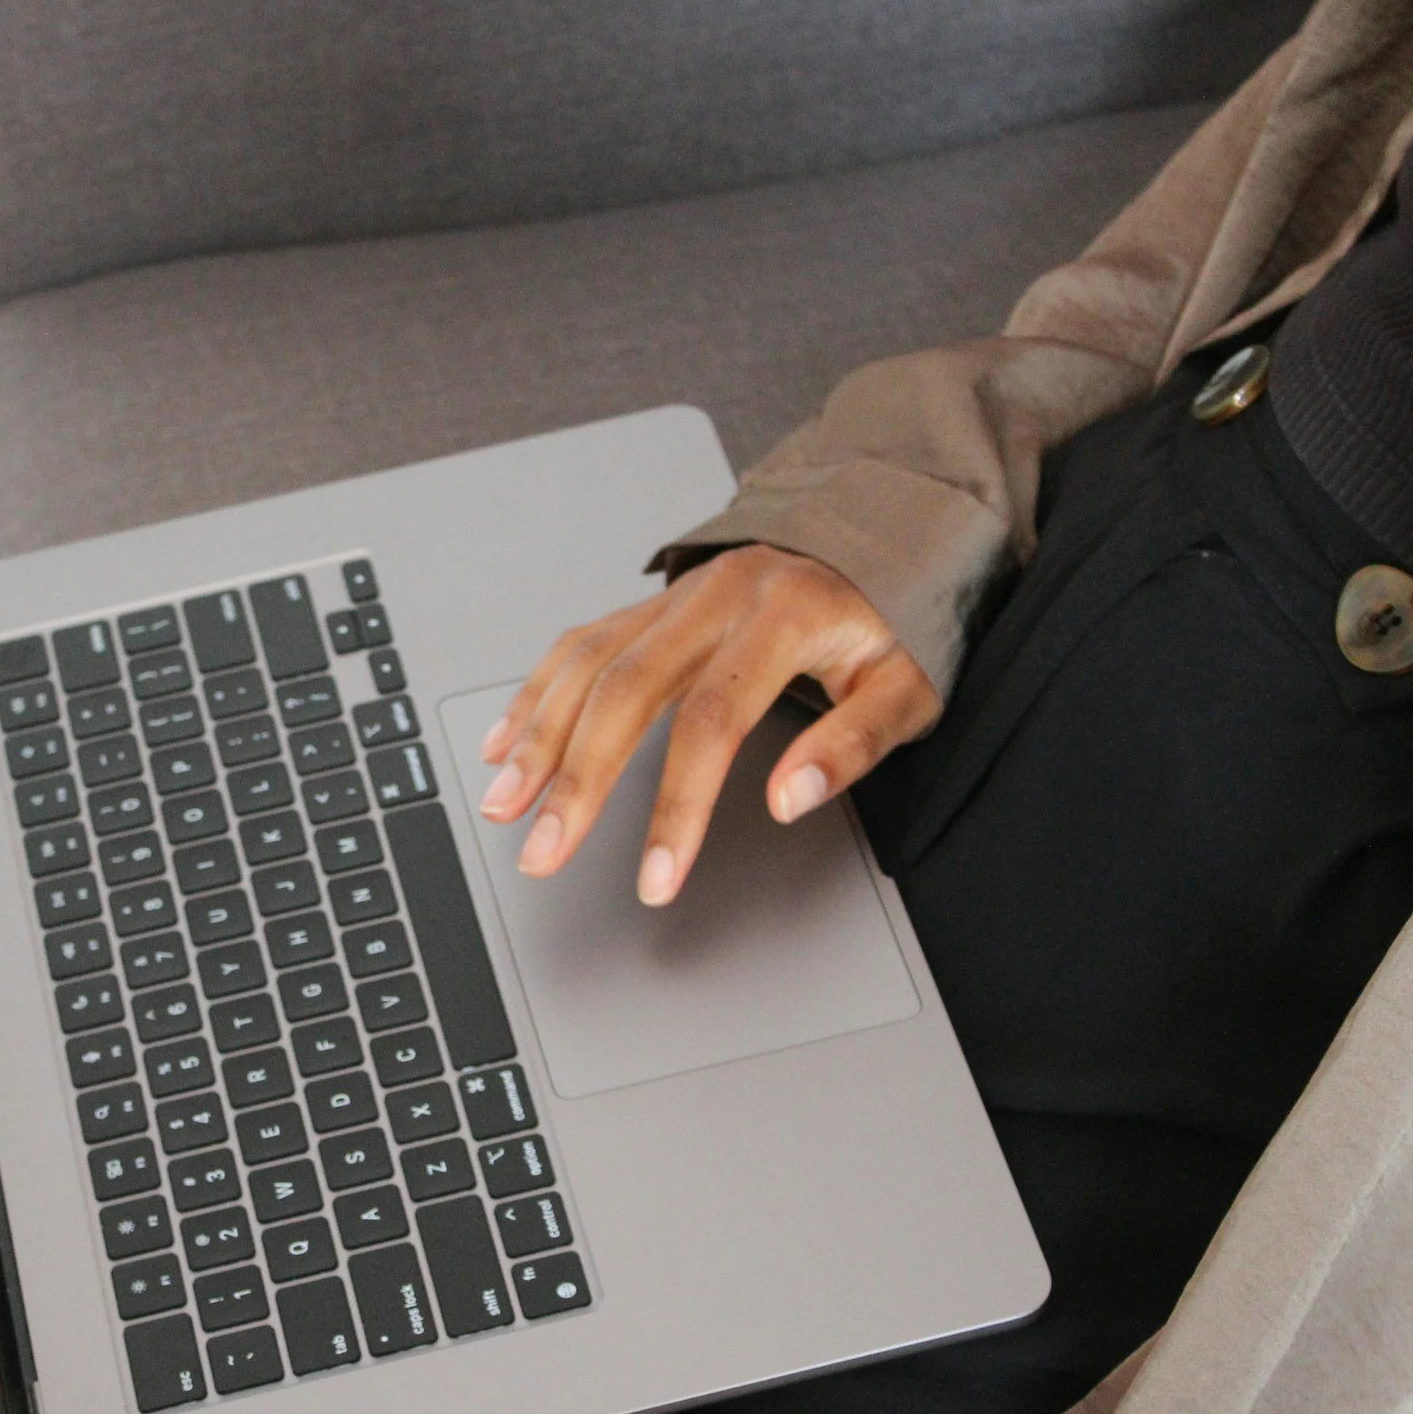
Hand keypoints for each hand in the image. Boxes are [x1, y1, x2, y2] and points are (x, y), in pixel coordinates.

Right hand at [476, 545, 938, 904]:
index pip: (712, 721)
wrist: (879, 535)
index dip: (678, 807)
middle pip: (624, 691)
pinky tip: (506, 744)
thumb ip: (854, 742)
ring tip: (504, 807)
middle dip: (575, 780)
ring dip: (537, 738)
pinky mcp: (651, 604)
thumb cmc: (891, 620)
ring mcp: (675, 597)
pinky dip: (536, 697)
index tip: (657, 878)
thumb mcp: (908, 684)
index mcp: (784, 615)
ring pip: (586, 664)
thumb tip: (791, 799)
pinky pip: (578, 646)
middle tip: (544, 852)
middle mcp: (716, 597)